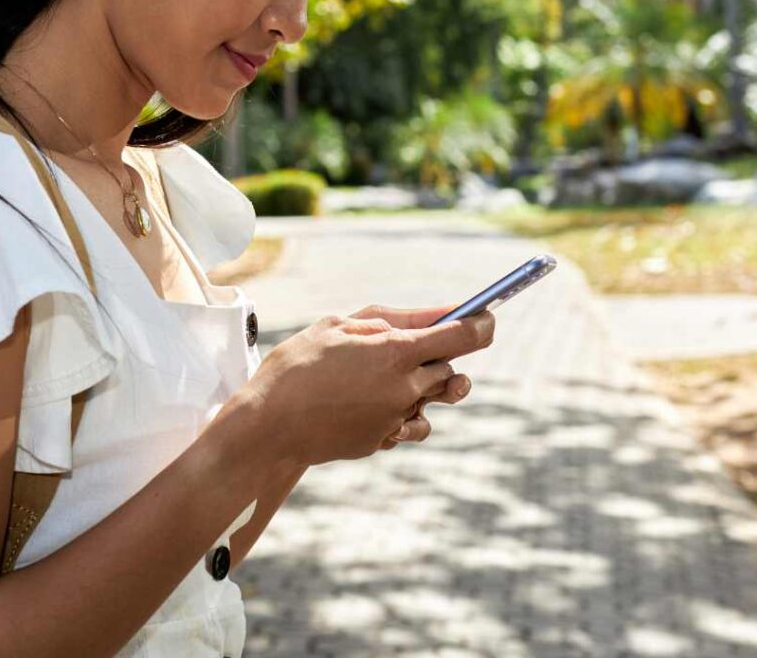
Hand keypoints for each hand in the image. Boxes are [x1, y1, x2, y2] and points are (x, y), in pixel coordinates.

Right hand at [244, 302, 493, 466]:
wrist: (269, 425)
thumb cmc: (298, 365)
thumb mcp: (339, 325)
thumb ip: (391, 320)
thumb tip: (435, 316)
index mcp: (396, 352)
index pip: (464, 337)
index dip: (482, 324)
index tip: (487, 315)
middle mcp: (405, 389)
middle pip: (451, 370)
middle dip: (440, 355)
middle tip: (411, 344)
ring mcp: (396, 419)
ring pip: (431, 399)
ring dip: (420, 384)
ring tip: (384, 374)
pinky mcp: (383, 441)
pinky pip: (409, 423)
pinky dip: (400, 410)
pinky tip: (369, 401)